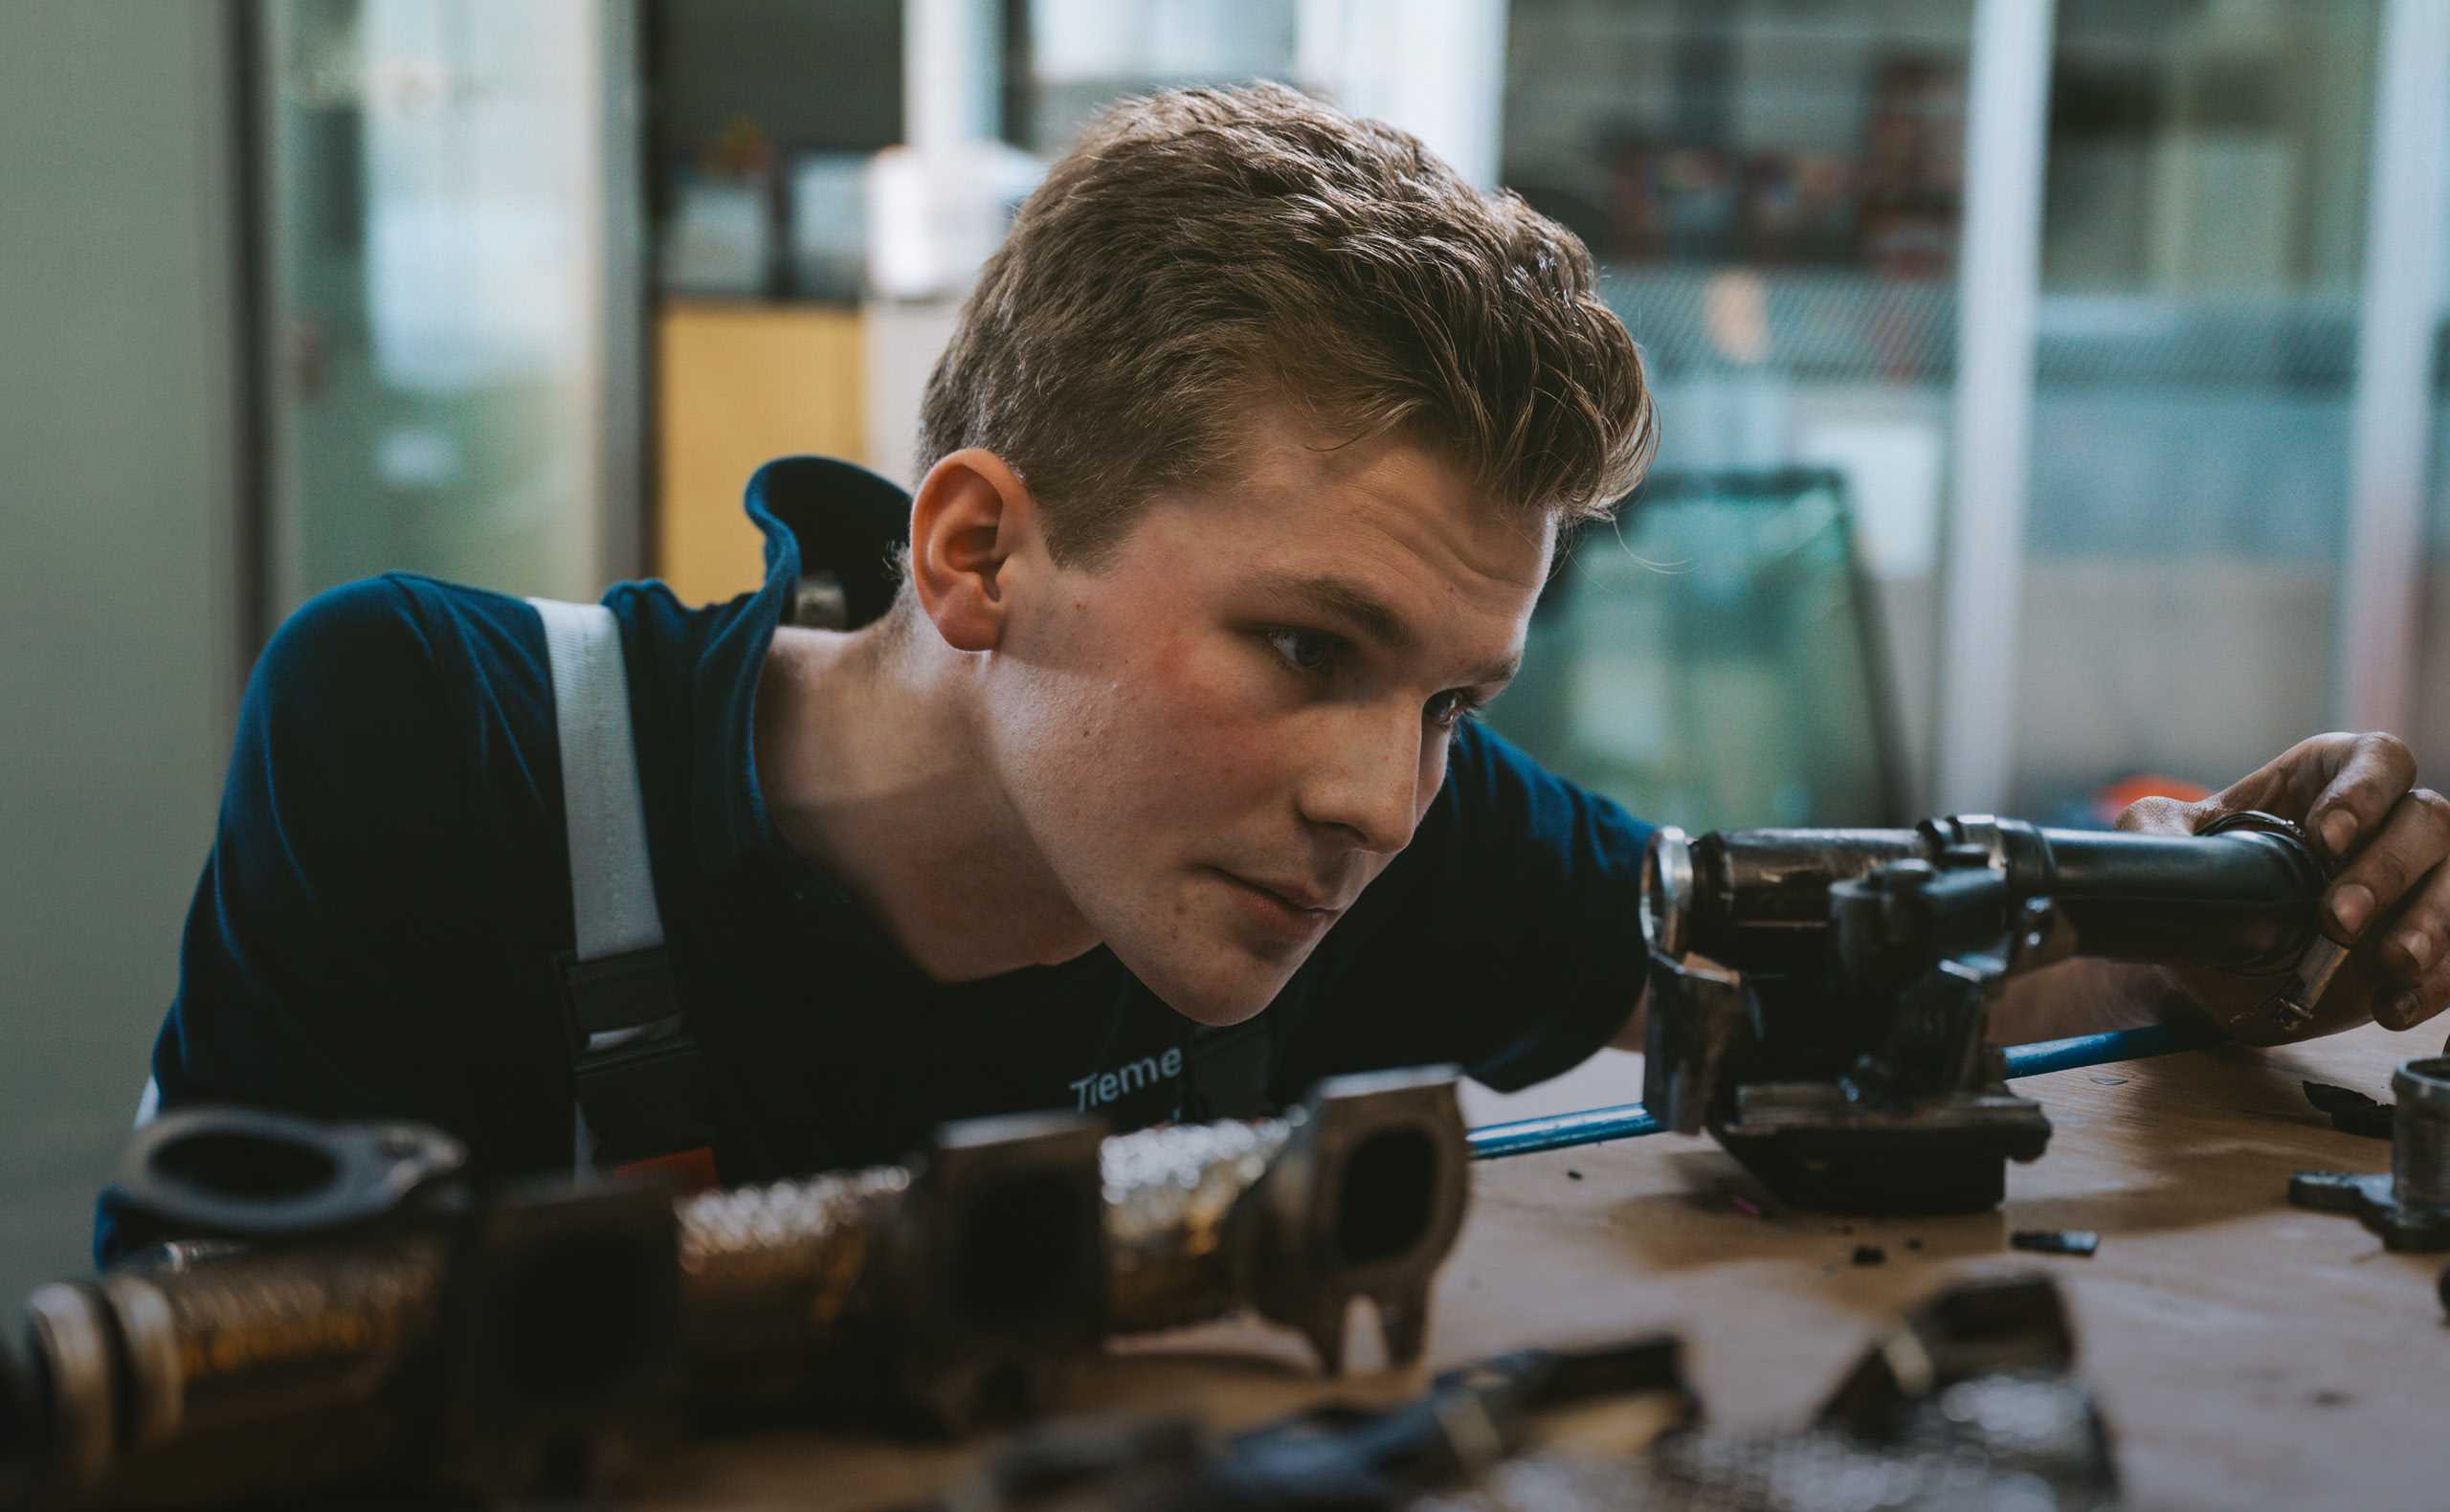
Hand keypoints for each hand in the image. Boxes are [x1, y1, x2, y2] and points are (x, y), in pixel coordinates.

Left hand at [2116, 731, 2448, 1044]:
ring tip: (2389, 965)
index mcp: (2333, 779)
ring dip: (2432, 926)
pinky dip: (2439, 985)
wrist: (2214, 966)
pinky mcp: (2435, 945)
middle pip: (2429, 820)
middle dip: (2387, 870)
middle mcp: (2393, 823)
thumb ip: (2156, 831)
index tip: (2324, 839)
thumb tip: (2151, 841)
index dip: (2363, 792)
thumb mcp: (2167, 846)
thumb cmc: (2207, 885)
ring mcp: (2424, 884)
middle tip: (2336, 921)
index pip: (2377, 758)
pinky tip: (2395, 1008)